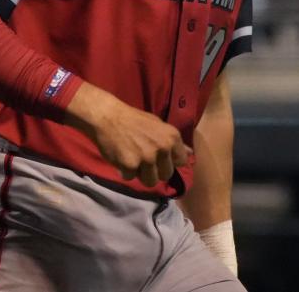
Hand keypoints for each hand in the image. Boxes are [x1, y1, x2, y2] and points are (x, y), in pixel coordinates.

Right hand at [65, 83, 191, 184]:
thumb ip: (173, 142)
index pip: (181, 162)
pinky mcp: (130, 166)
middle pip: (166, 175)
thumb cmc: (133, 120)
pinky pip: (130, 178)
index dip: (169, 162)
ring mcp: (147, 158)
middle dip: (155, 171)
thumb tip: (191, 154)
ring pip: (150, 181)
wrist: (107, 117)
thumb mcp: (158, 126)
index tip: (160, 158)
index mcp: (172, 137)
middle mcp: (163, 148)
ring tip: (133, 159)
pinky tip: (121, 157)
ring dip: (141, 174)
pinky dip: (124, 171)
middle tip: (143, 159)